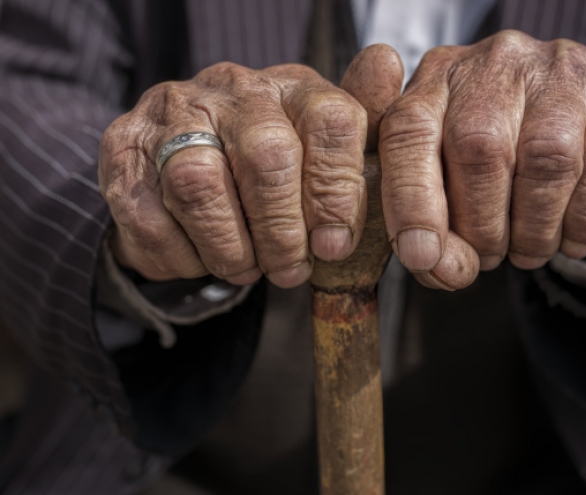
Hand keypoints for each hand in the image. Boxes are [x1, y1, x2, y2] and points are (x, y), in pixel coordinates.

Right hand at [99, 60, 377, 287]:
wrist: (186, 162)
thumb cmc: (272, 168)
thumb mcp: (324, 155)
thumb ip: (358, 133)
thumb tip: (387, 63)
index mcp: (293, 87)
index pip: (331, 122)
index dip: (337, 193)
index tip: (334, 246)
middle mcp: (233, 88)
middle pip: (267, 156)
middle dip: (282, 232)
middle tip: (289, 270)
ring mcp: (173, 112)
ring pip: (200, 184)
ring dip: (230, 247)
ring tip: (247, 269)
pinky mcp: (123, 145)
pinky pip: (148, 213)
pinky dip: (181, 254)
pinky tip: (200, 258)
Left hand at [378, 30, 585, 289]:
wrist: (580, 142)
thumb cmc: (497, 171)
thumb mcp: (449, 189)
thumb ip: (430, 227)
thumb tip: (437, 267)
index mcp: (434, 81)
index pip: (407, 132)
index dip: (410, 200)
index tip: (421, 256)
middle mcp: (494, 61)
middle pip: (479, 148)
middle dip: (482, 226)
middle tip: (489, 257)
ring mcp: (559, 66)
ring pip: (545, 158)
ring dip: (536, 228)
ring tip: (529, 252)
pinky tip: (574, 239)